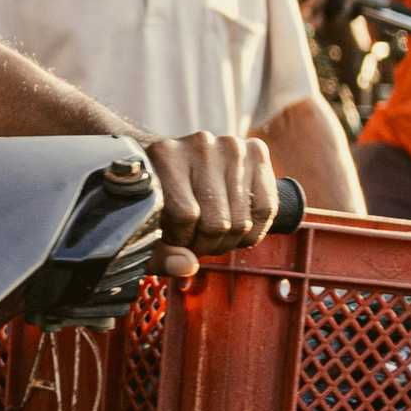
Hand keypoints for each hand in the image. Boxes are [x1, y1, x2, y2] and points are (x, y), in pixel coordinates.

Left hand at [141, 131, 278, 278]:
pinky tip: (235, 229)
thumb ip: (158, 252)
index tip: (173, 241)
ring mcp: (231, 147)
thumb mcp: (145, 224)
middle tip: (196, 242)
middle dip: (206, 245)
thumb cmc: (157, 196)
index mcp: (165, 155)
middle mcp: (200, 145)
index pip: (184, 215)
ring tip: (212, 235)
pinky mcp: (256, 151)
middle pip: (216, 222)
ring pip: (241, 221)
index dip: (180, 240)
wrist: (177, 159)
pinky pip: (265, 209)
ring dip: (228, 241)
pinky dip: (253, 231)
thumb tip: (187, 266)